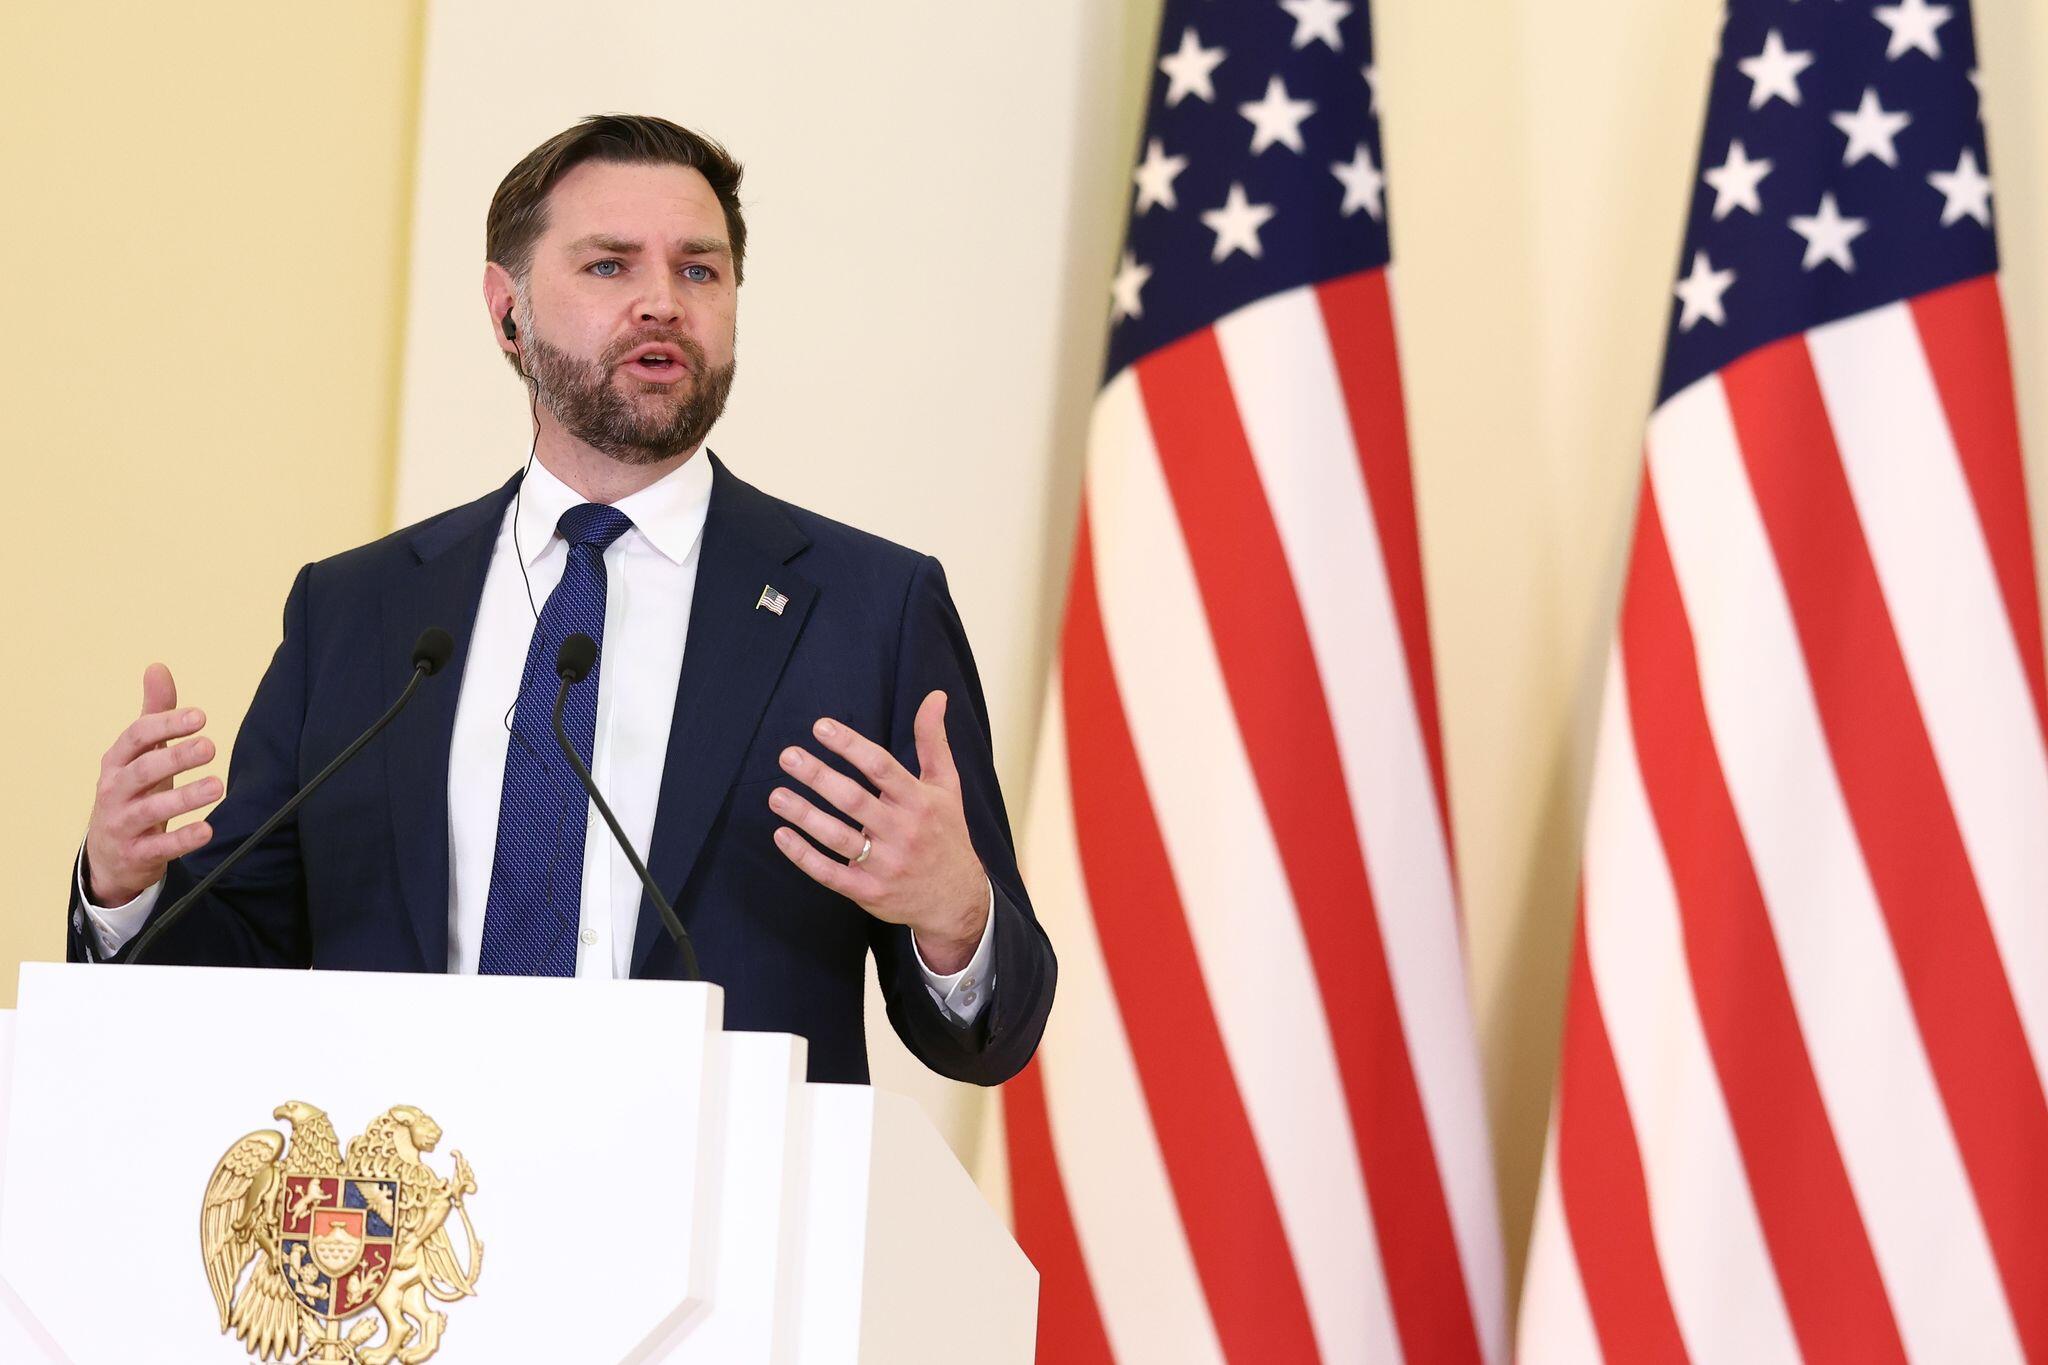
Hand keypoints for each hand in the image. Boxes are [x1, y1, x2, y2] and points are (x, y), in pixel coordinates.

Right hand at [84, 664, 219, 904]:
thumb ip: (153, 713)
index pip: (136, 737)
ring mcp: (121, 824)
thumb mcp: (139, 754)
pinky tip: (207, 830)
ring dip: (184, 797)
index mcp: (116, 761)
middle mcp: (114, 790)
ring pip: (149, 809)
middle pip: (142, 771)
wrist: (109, 854)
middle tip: (211, 747)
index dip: (166, 724)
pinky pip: (159, 847)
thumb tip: (158, 667)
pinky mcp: (135, 854)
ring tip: (217, 786)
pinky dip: (182, 840)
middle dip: (175, 758)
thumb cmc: (132, 792)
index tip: (201, 717)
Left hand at [768, 690, 988, 972]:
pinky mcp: (869, 891)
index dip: (850, 746)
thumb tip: (935, 696)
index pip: (881, 768)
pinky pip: (830, 873)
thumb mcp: (947, 786)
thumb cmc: (946, 833)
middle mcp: (903, 832)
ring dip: (804, 815)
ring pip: (839, 837)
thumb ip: (933, 741)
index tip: (821, 727)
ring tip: (776, 795)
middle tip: (787, 756)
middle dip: (818, 776)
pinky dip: (804, 856)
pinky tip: (781, 835)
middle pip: (854, 800)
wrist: (957, 898)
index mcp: (919, 801)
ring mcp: (885, 864)